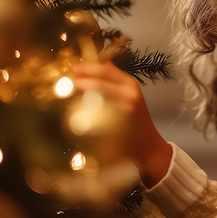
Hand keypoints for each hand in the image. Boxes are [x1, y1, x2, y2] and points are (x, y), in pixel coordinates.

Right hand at [72, 61, 171, 186]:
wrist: (150, 149)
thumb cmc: (127, 148)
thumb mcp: (106, 142)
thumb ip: (91, 125)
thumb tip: (69, 113)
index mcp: (125, 103)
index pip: (99, 85)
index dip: (82, 82)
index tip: (66, 83)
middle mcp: (130, 91)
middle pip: (105, 73)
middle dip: (85, 71)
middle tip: (69, 73)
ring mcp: (134, 87)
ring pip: (110, 70)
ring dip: (92, 69)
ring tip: (76, 70)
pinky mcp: (134, 87)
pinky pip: (116, 73)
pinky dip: (102, 71)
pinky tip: (90, 72)